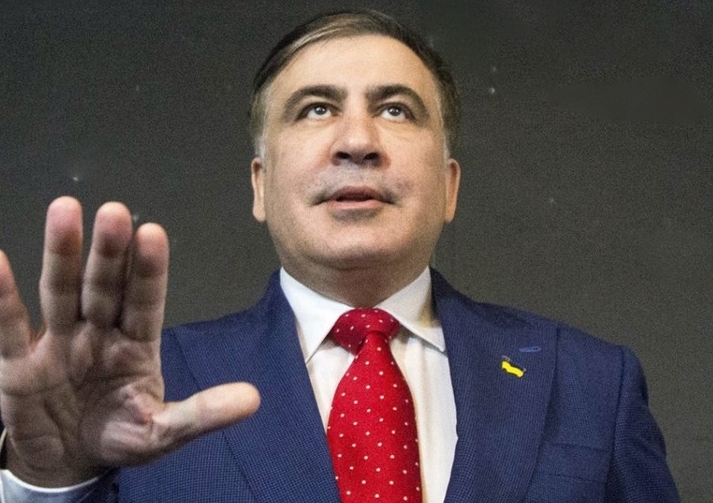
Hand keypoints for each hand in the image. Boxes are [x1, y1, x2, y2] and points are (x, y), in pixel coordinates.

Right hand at [0, 197, 259, 486]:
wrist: (68, 461)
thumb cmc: (120, 435)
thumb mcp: (164, 431)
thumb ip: (202, 413)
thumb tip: (253, 400)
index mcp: (137, 344)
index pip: (145, 301)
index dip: (148, 270)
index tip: (153, 233)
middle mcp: (99, 332)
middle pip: (104, 286)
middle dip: (108, 252)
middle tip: (114, 211)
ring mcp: (59, 342)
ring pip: (61, 292)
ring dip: (62, 254)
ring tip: (65, 210)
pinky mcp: (20, 364)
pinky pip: (11, 327)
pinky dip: (4, 297)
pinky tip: (0, 260)